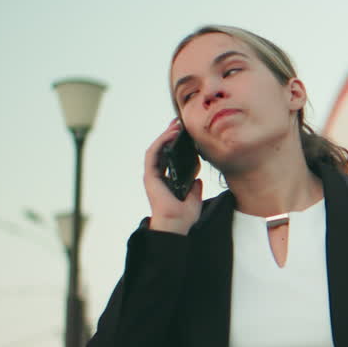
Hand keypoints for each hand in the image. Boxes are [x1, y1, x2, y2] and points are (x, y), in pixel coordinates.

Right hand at [143, 120, 202, 234]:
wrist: (177, 224)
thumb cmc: (184, 215)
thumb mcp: (194, 197)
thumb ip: (194, 187)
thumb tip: (198, 179)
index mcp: (167, 179)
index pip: (170, 156)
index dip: (175, 144)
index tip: (185, 133)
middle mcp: (158, 176)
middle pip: (162, 150)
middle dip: (169, 134)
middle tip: (179, 122)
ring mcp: (152, 175)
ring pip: (157, 149)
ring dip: (165, 135)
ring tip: (176, 125)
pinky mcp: (150, 175)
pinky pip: (154, 154)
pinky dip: (161, 142)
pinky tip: (170, 134)